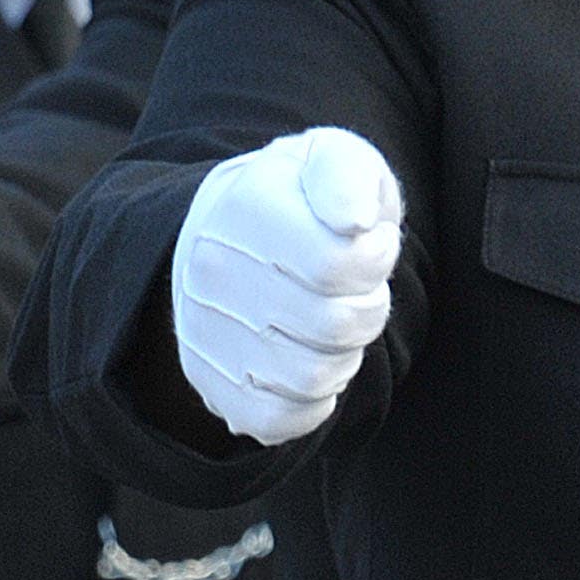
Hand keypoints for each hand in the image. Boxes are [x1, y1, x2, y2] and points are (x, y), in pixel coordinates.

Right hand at [171, 127, 402, 445]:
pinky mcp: (211, 384)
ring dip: (346, 354)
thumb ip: (349, 175)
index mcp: (243, 207)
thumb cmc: (303, 199)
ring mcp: (203, 332)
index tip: (371, 242)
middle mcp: (210, 270)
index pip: (338, 266)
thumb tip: (354, 221)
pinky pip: (279, 421)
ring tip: (333, 319)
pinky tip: (312, 360)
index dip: (376, 258)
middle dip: (368, 307)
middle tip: (357, 288)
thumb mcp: (332, 158)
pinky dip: (314, 400)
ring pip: (311, 377)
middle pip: (333, 326)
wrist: (232, 233)